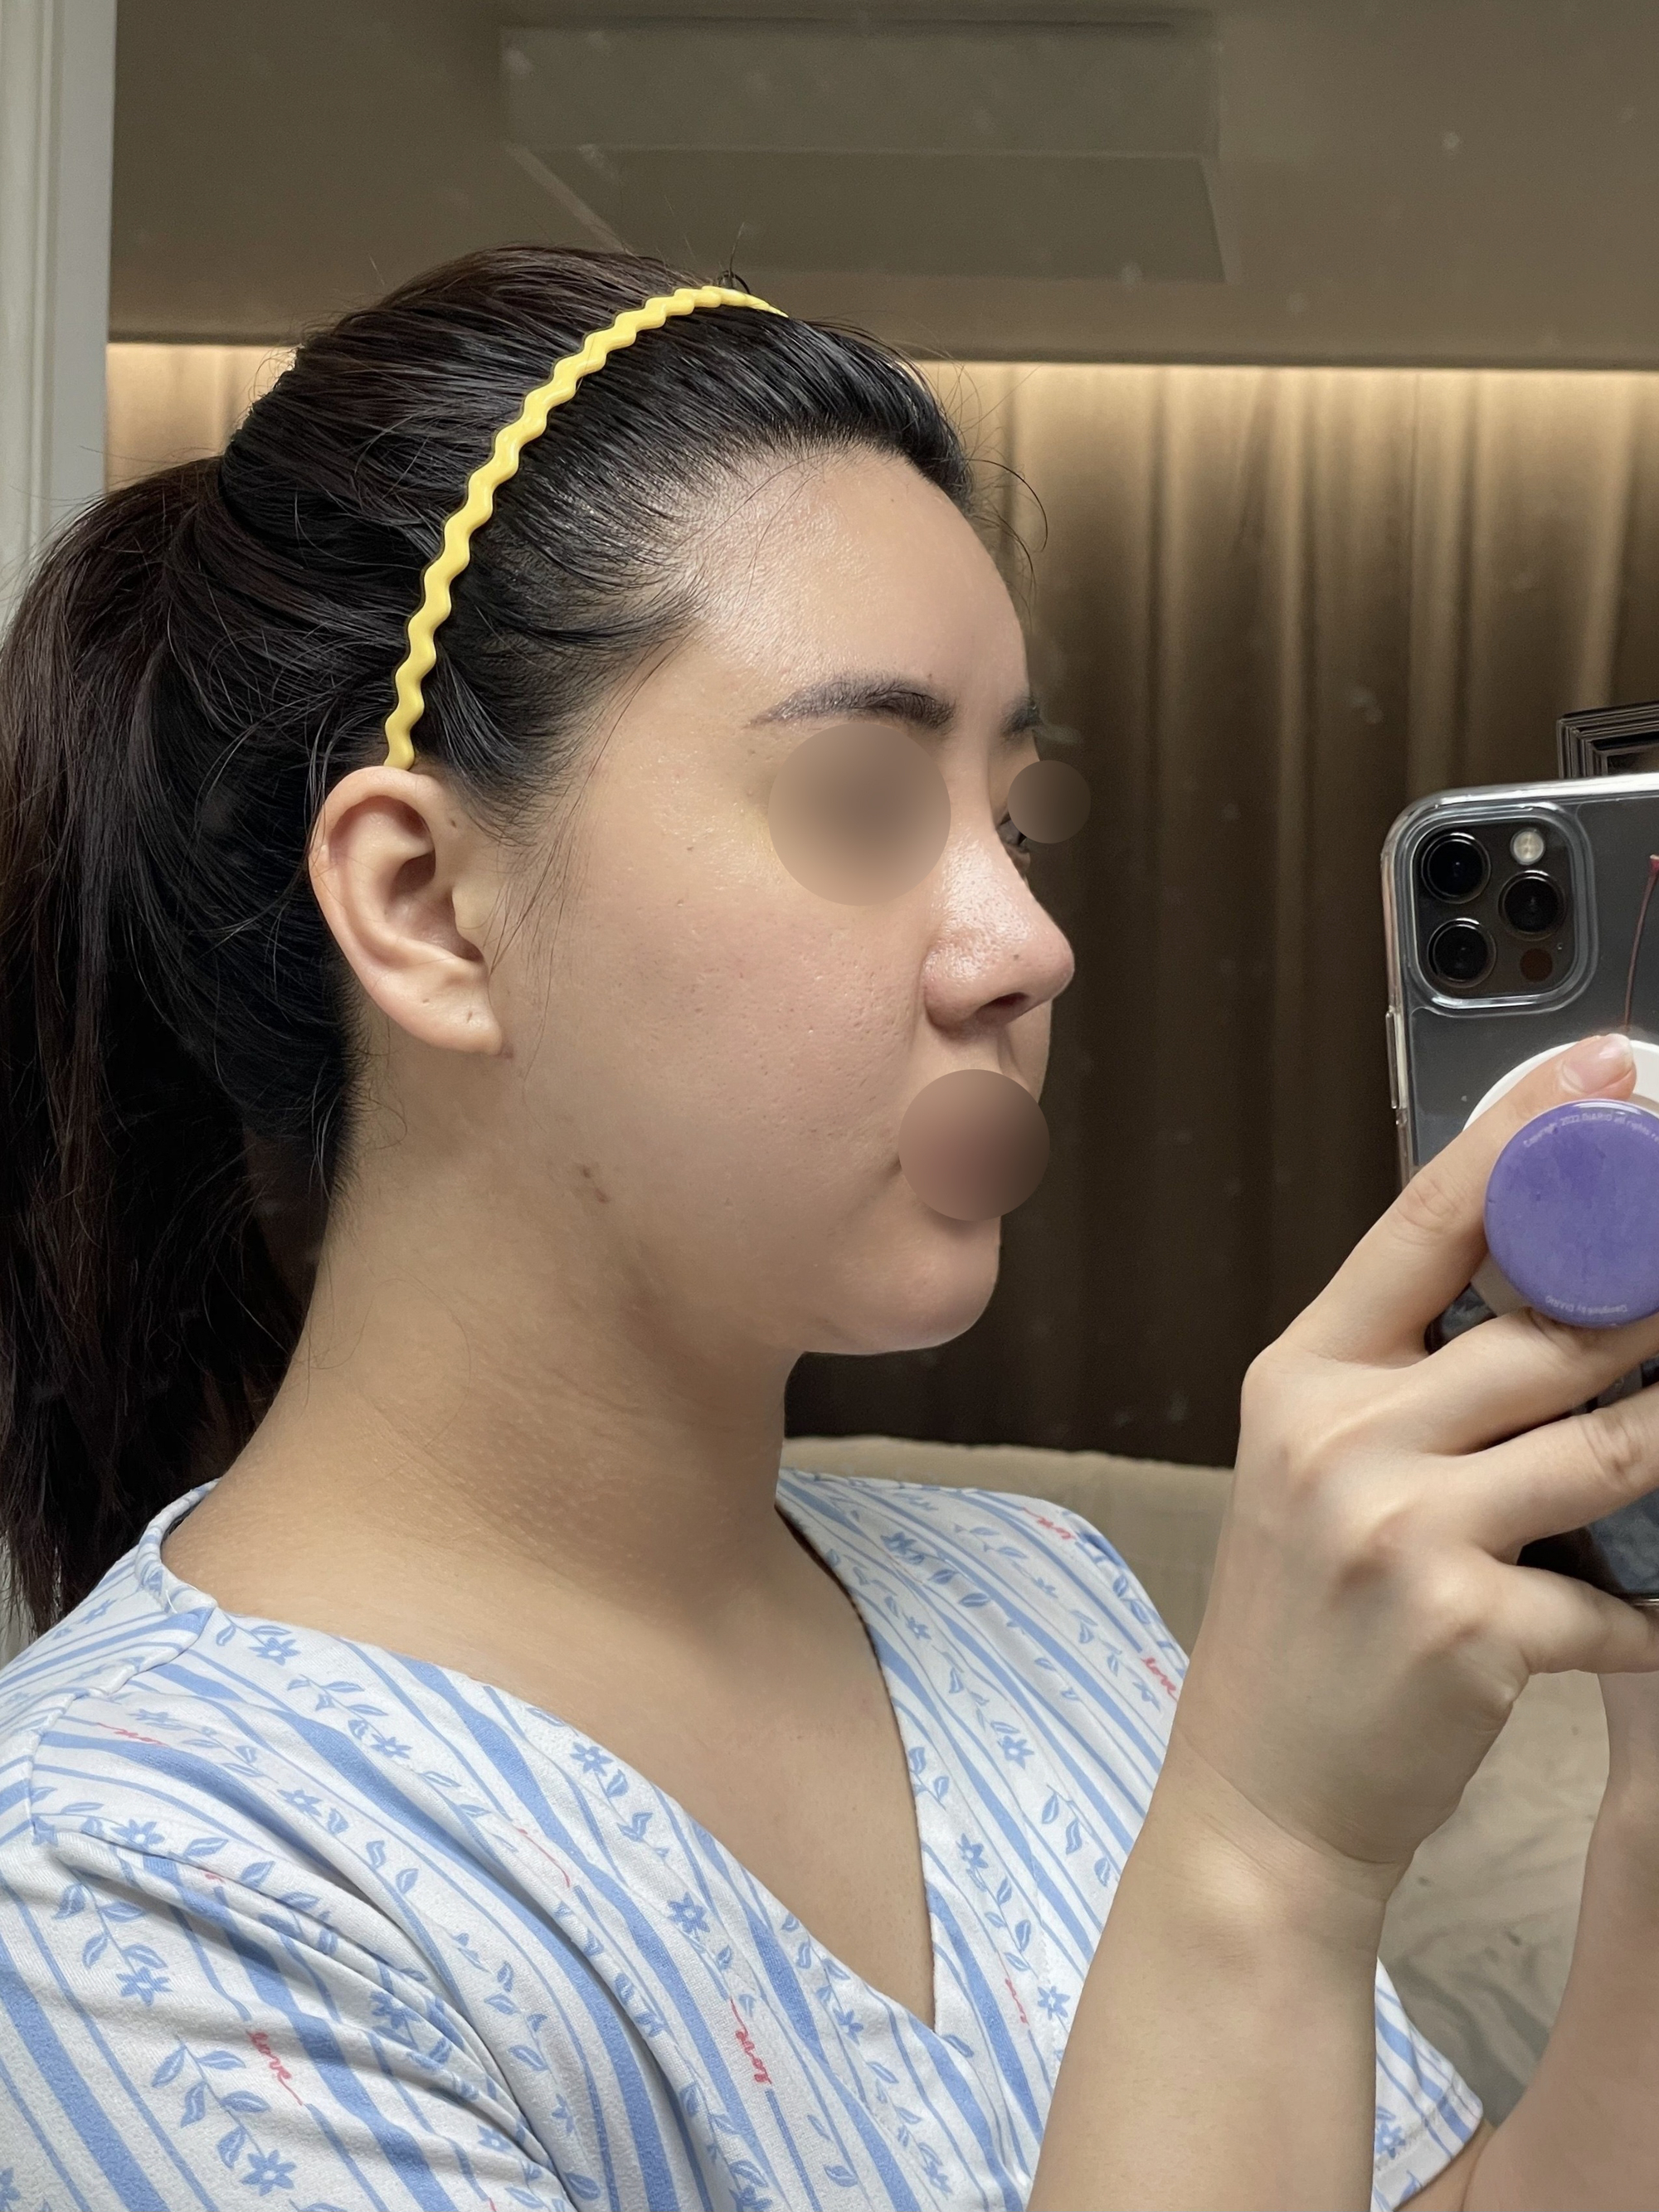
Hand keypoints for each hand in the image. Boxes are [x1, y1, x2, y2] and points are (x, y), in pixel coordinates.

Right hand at [1169, 1032, 1658, 1896]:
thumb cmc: (1303, 1621)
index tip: (1608, 1067)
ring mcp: (1403, 1528)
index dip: (1526, 1135)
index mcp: (1298, 1377)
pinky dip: (1649, 1611)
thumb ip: (1406, 1379)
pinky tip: (1645, 1618)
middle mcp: (1340, 1435)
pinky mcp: (1472, 1625)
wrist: (1262, 1791)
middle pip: (1552, 1330)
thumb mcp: (1317, 1468)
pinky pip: (1621, 1597)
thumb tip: (1549, 1295)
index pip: (1426, 1222)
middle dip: (1658, 1300)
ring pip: (1615, 1445)